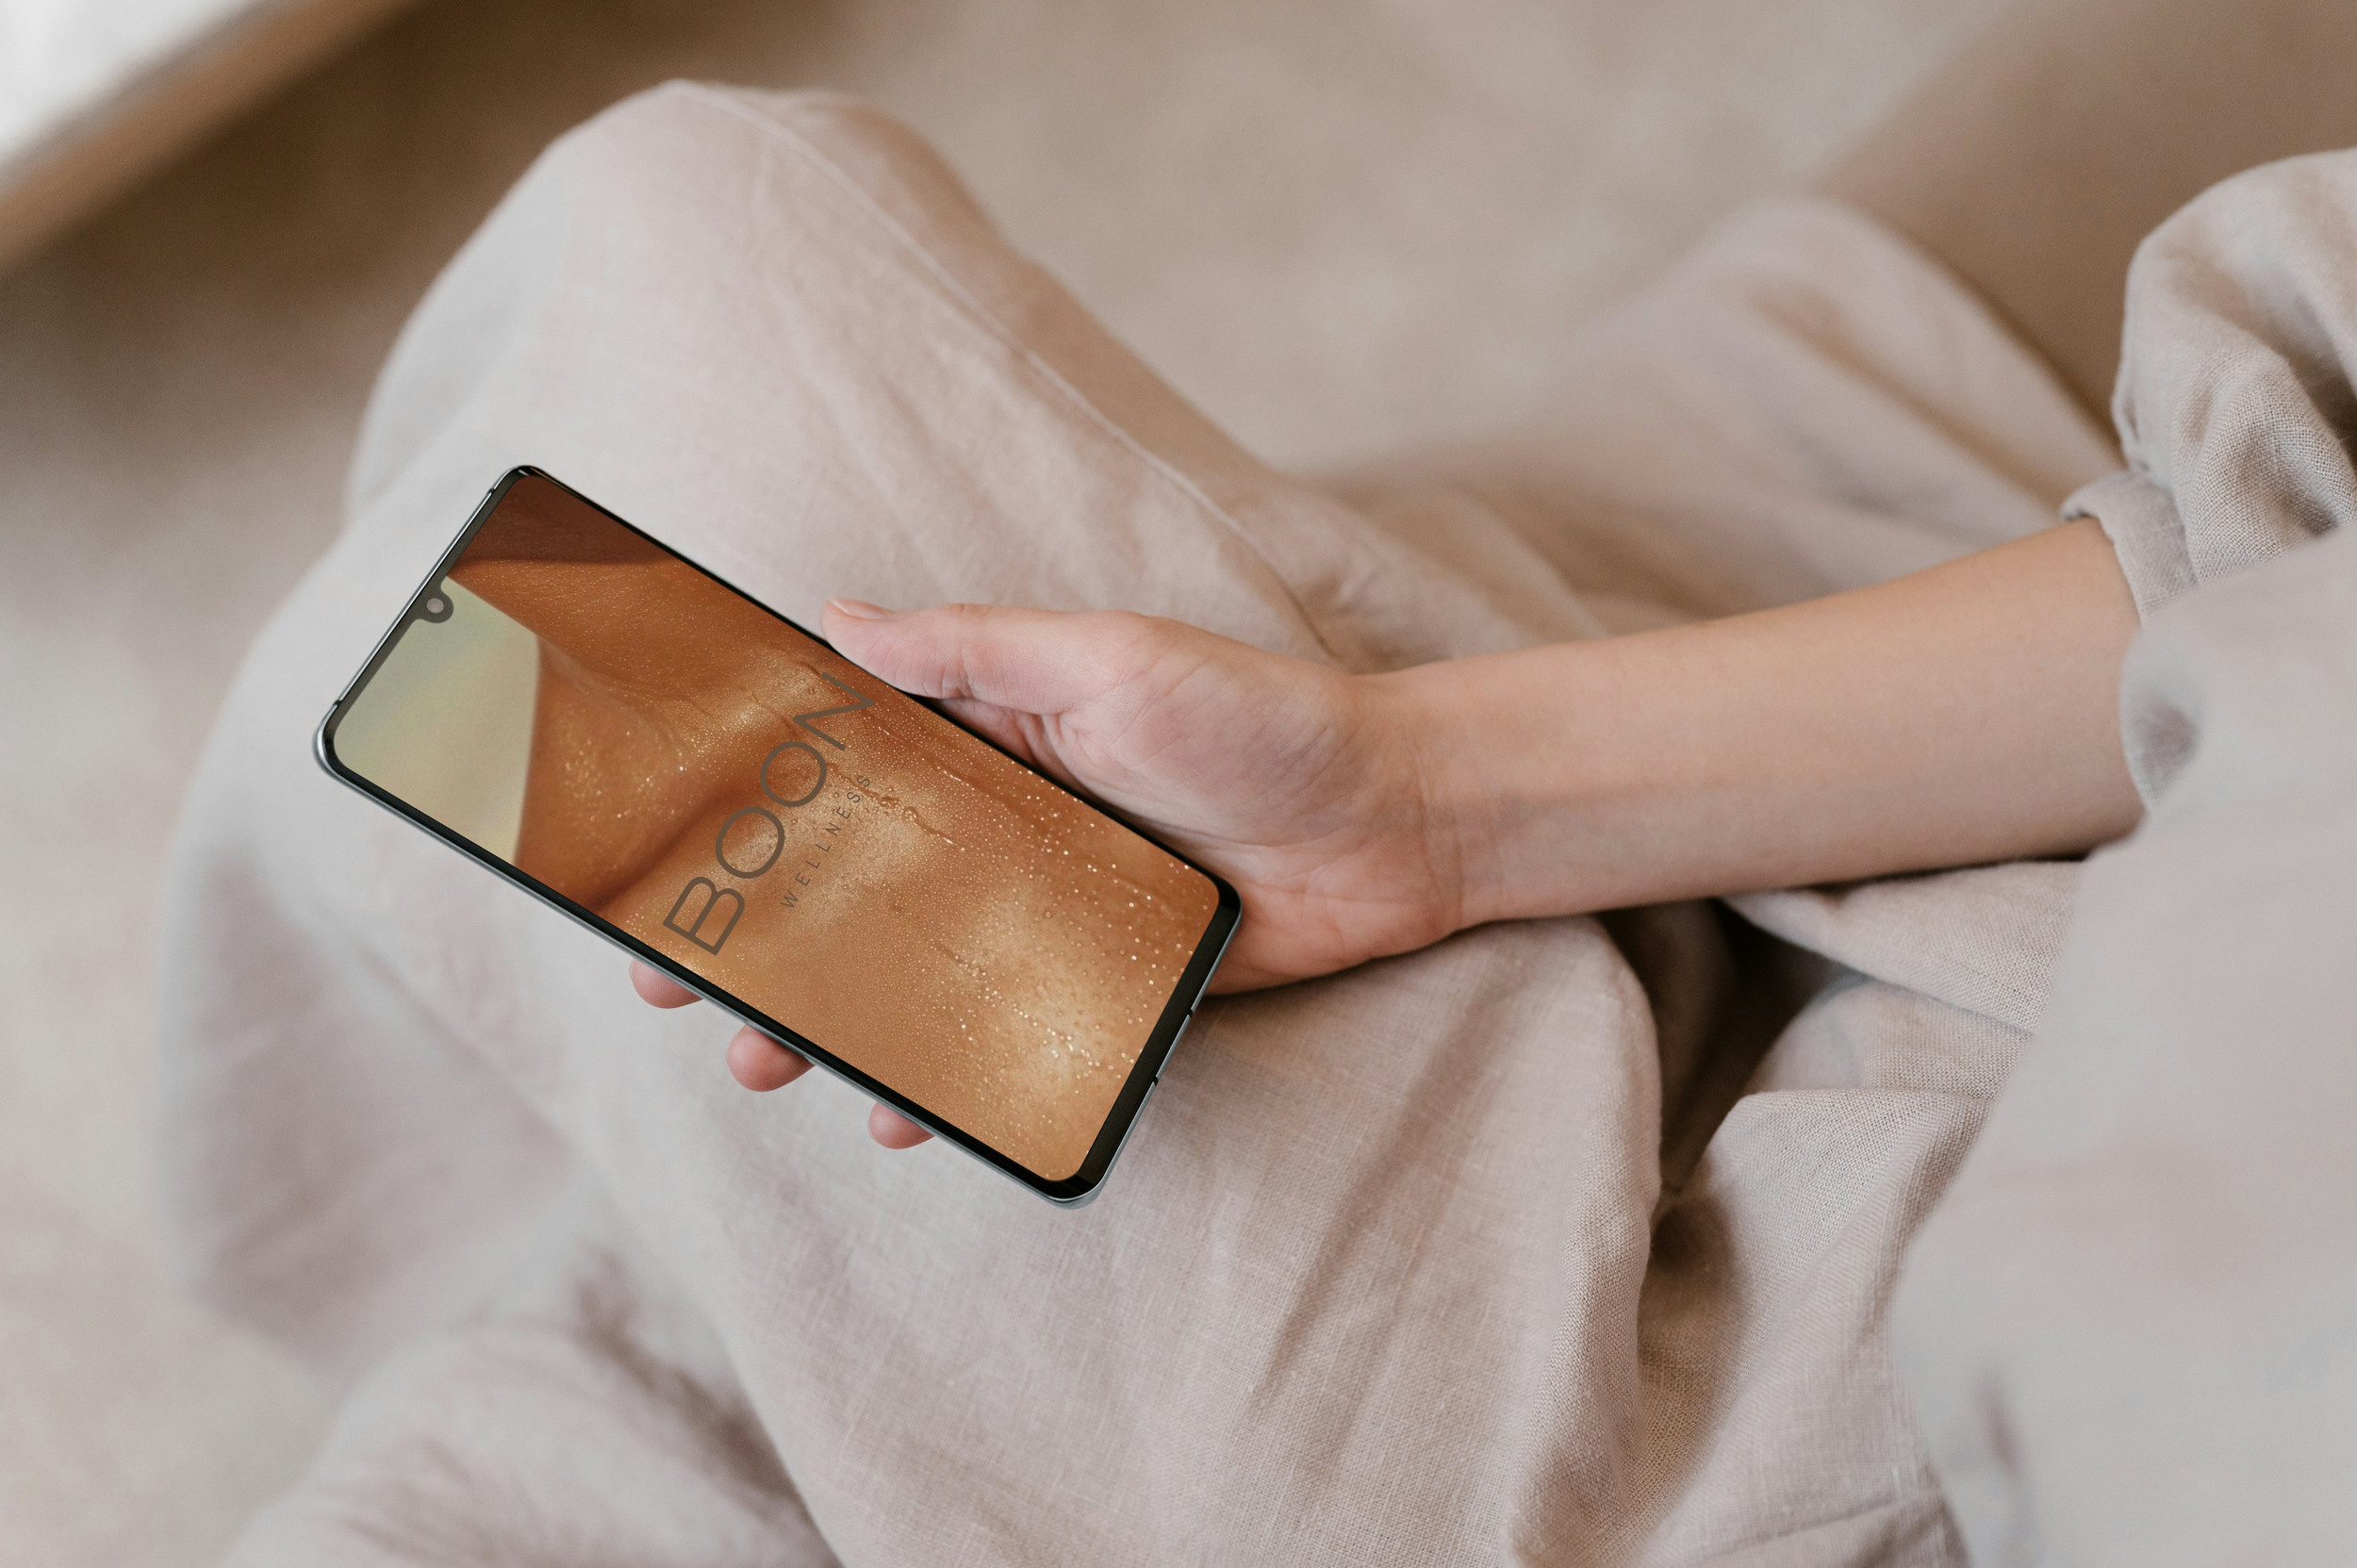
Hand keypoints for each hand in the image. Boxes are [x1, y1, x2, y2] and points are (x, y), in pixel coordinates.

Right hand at [634, 598, 1470, 1137]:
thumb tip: (835, 618)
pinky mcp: (1098, 985)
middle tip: (674, 983)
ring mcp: (1045, 912)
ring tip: (769, 1062)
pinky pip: (1002, 1035)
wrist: (1394, 823)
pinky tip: (909, 1112)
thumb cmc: (1259, 718)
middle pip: (849, 884)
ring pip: (908, 973)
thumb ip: (972, 649)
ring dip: (830, 1021)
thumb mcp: (1108, 658)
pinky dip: (949, 1077)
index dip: (745, 803)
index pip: (837, 762)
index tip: (660, 842)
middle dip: (755, 934)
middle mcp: (1001, 825)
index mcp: (987, 735)